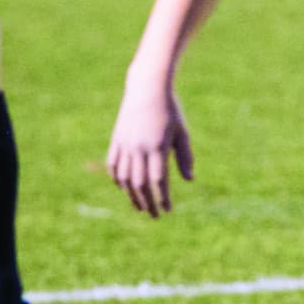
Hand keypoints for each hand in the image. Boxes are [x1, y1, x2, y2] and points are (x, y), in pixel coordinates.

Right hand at [107, 77, 194, 217]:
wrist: (147, 88)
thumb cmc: (170, 110)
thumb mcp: (181, 132)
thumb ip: (184, 156)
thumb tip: (189, 180)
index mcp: (157, 146)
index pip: (159, 180)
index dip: (163, 198)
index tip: (168, 210)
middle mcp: (139, 148)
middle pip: (140, 183)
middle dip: (148, 202)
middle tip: (155, 215)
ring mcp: (125, 144)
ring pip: (125, 178)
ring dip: (132, 195)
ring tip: (140, 207)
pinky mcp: (116, 140)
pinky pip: (113, 165)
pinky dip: (117, 179)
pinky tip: (124, 188)